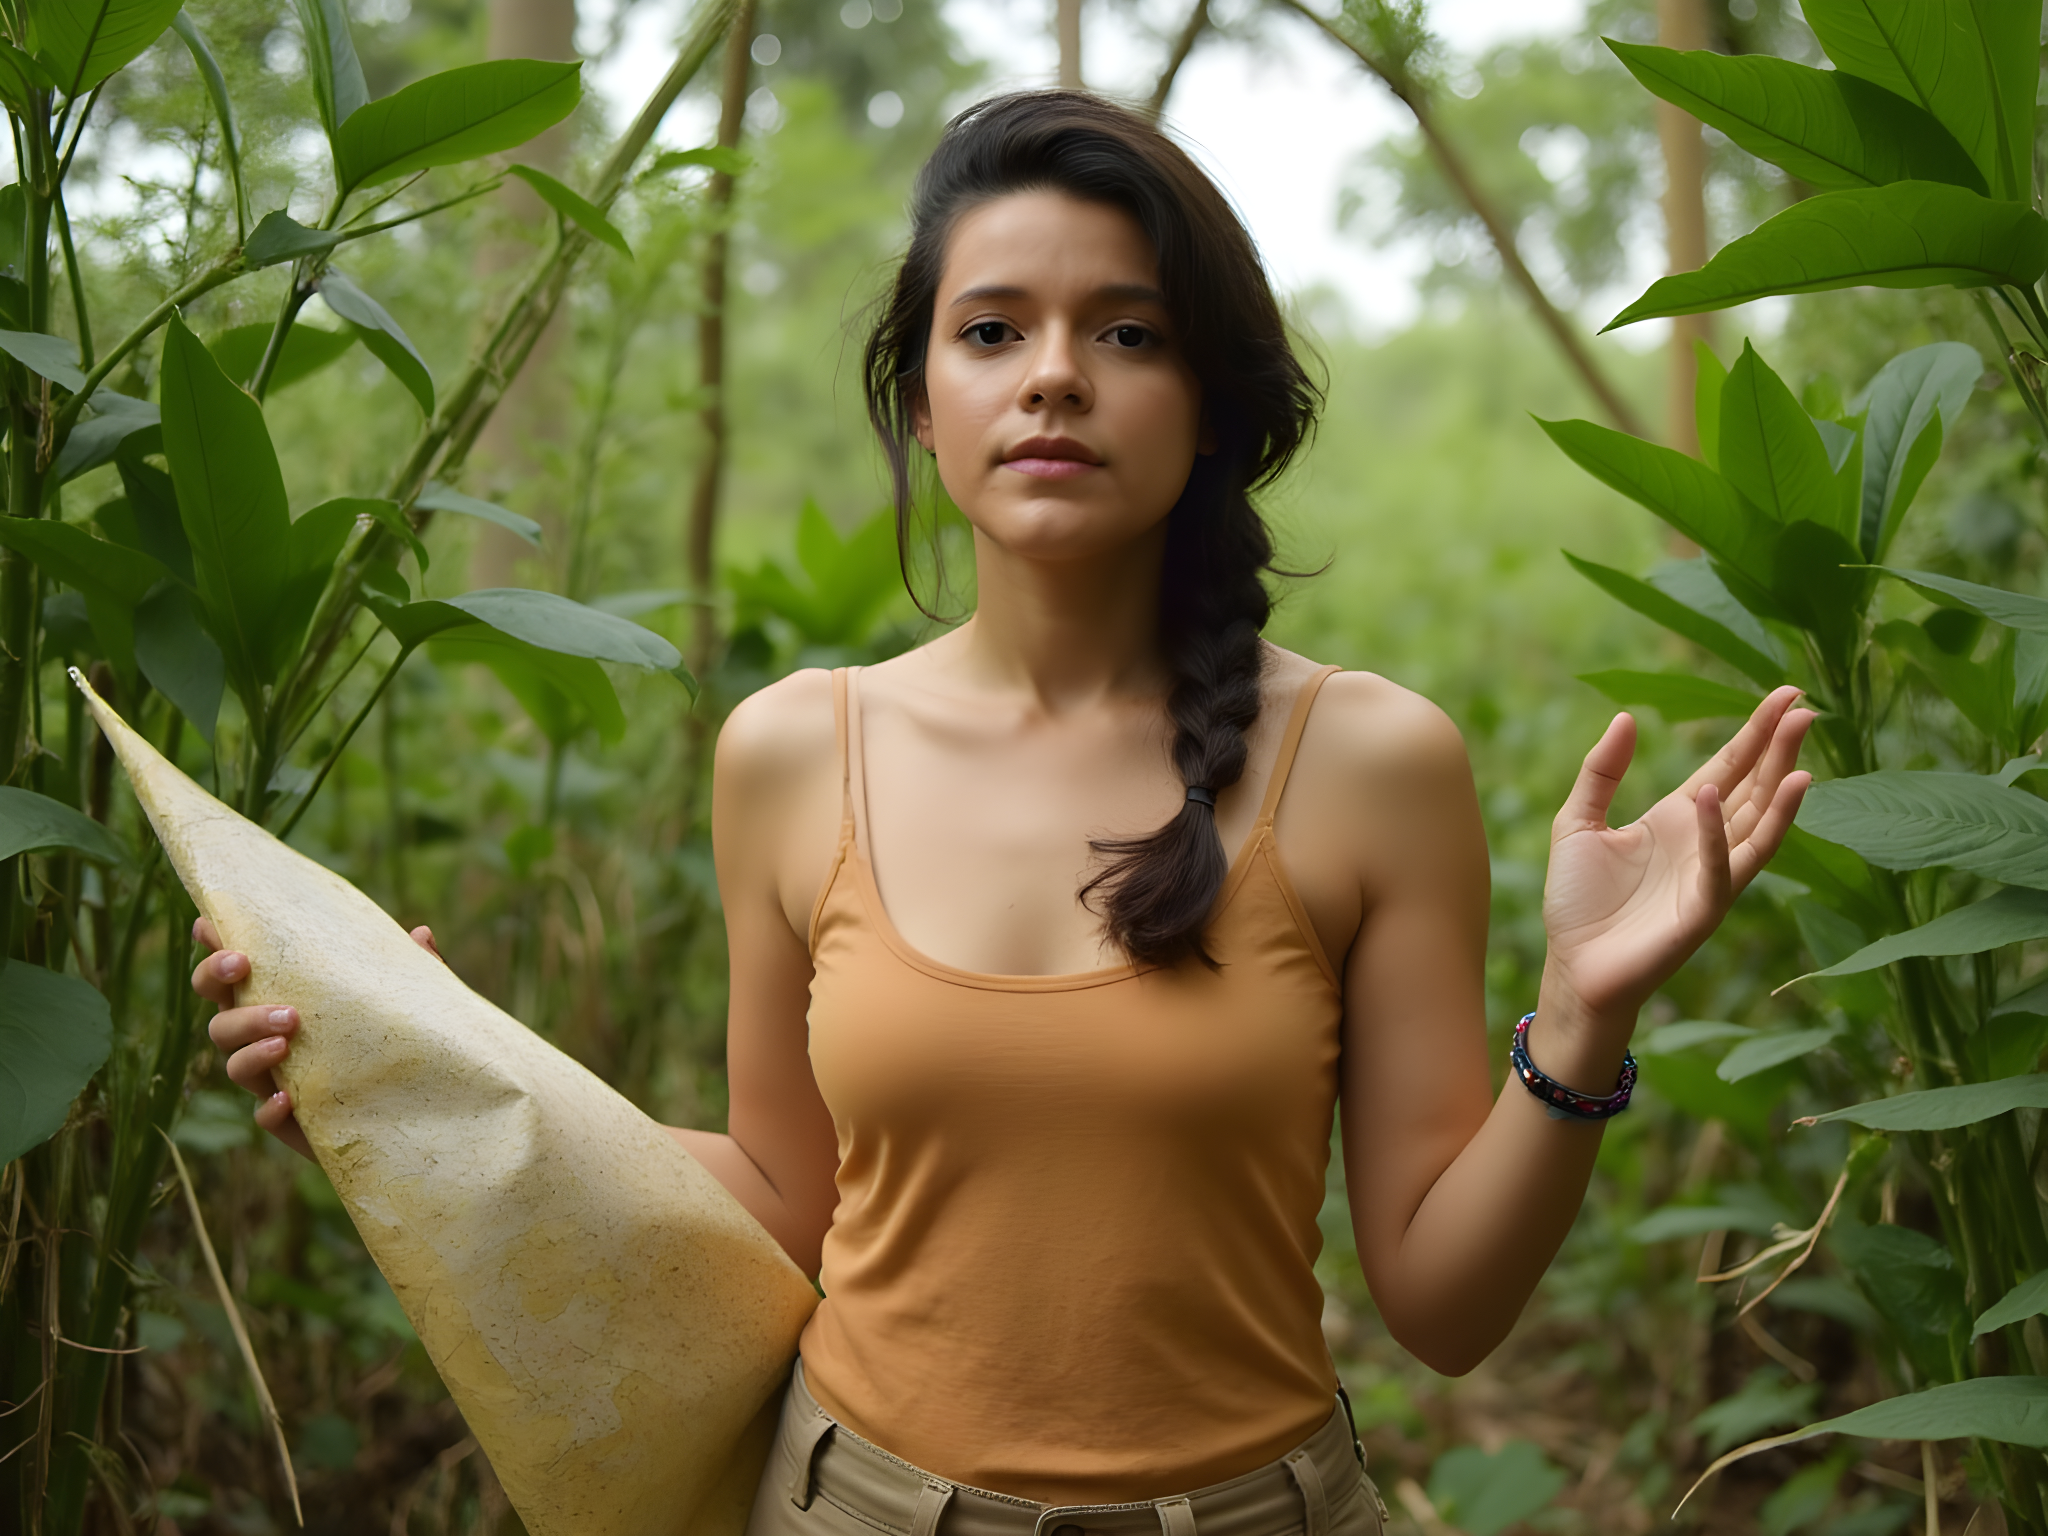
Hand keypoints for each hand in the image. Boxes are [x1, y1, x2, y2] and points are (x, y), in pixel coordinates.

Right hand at [194, 915, 441, 1160]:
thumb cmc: (396, 1040)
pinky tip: (287, 1098)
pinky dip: (270, 1107)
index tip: (209, 925)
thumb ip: (412, 970)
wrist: (412, 1111)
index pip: (236, 972)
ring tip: (285, 1035)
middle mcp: (267, 1039)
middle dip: (217, 983)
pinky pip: (265, 1117)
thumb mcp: (407, 1002)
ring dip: (250, 1045)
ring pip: (233, 1062)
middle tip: (243, 967)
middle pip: (219, 1012)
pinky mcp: (291, 1122)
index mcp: (284, 999)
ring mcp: (274, 1081)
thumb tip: (420, 934)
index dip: (214, 946)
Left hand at [1539, 686, 1812, 1043]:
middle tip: (1804, 705)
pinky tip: (1713, 797)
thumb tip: (1626, 716)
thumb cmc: (1577, 902)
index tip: (1786, 695)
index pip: (1727, 767)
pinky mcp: (1700, 911)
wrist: (1572, 967)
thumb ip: (1601, 771)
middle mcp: (1703, 843)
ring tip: (1797, 747)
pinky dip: (1716, 834)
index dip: (1755, 733)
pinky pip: (1718, 869)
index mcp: (1677, 818)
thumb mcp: (1578, 822)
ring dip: (1776, 789)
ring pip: (1755, 826)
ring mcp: (1709, 878)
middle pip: (1751, 788)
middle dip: (1777, 748)